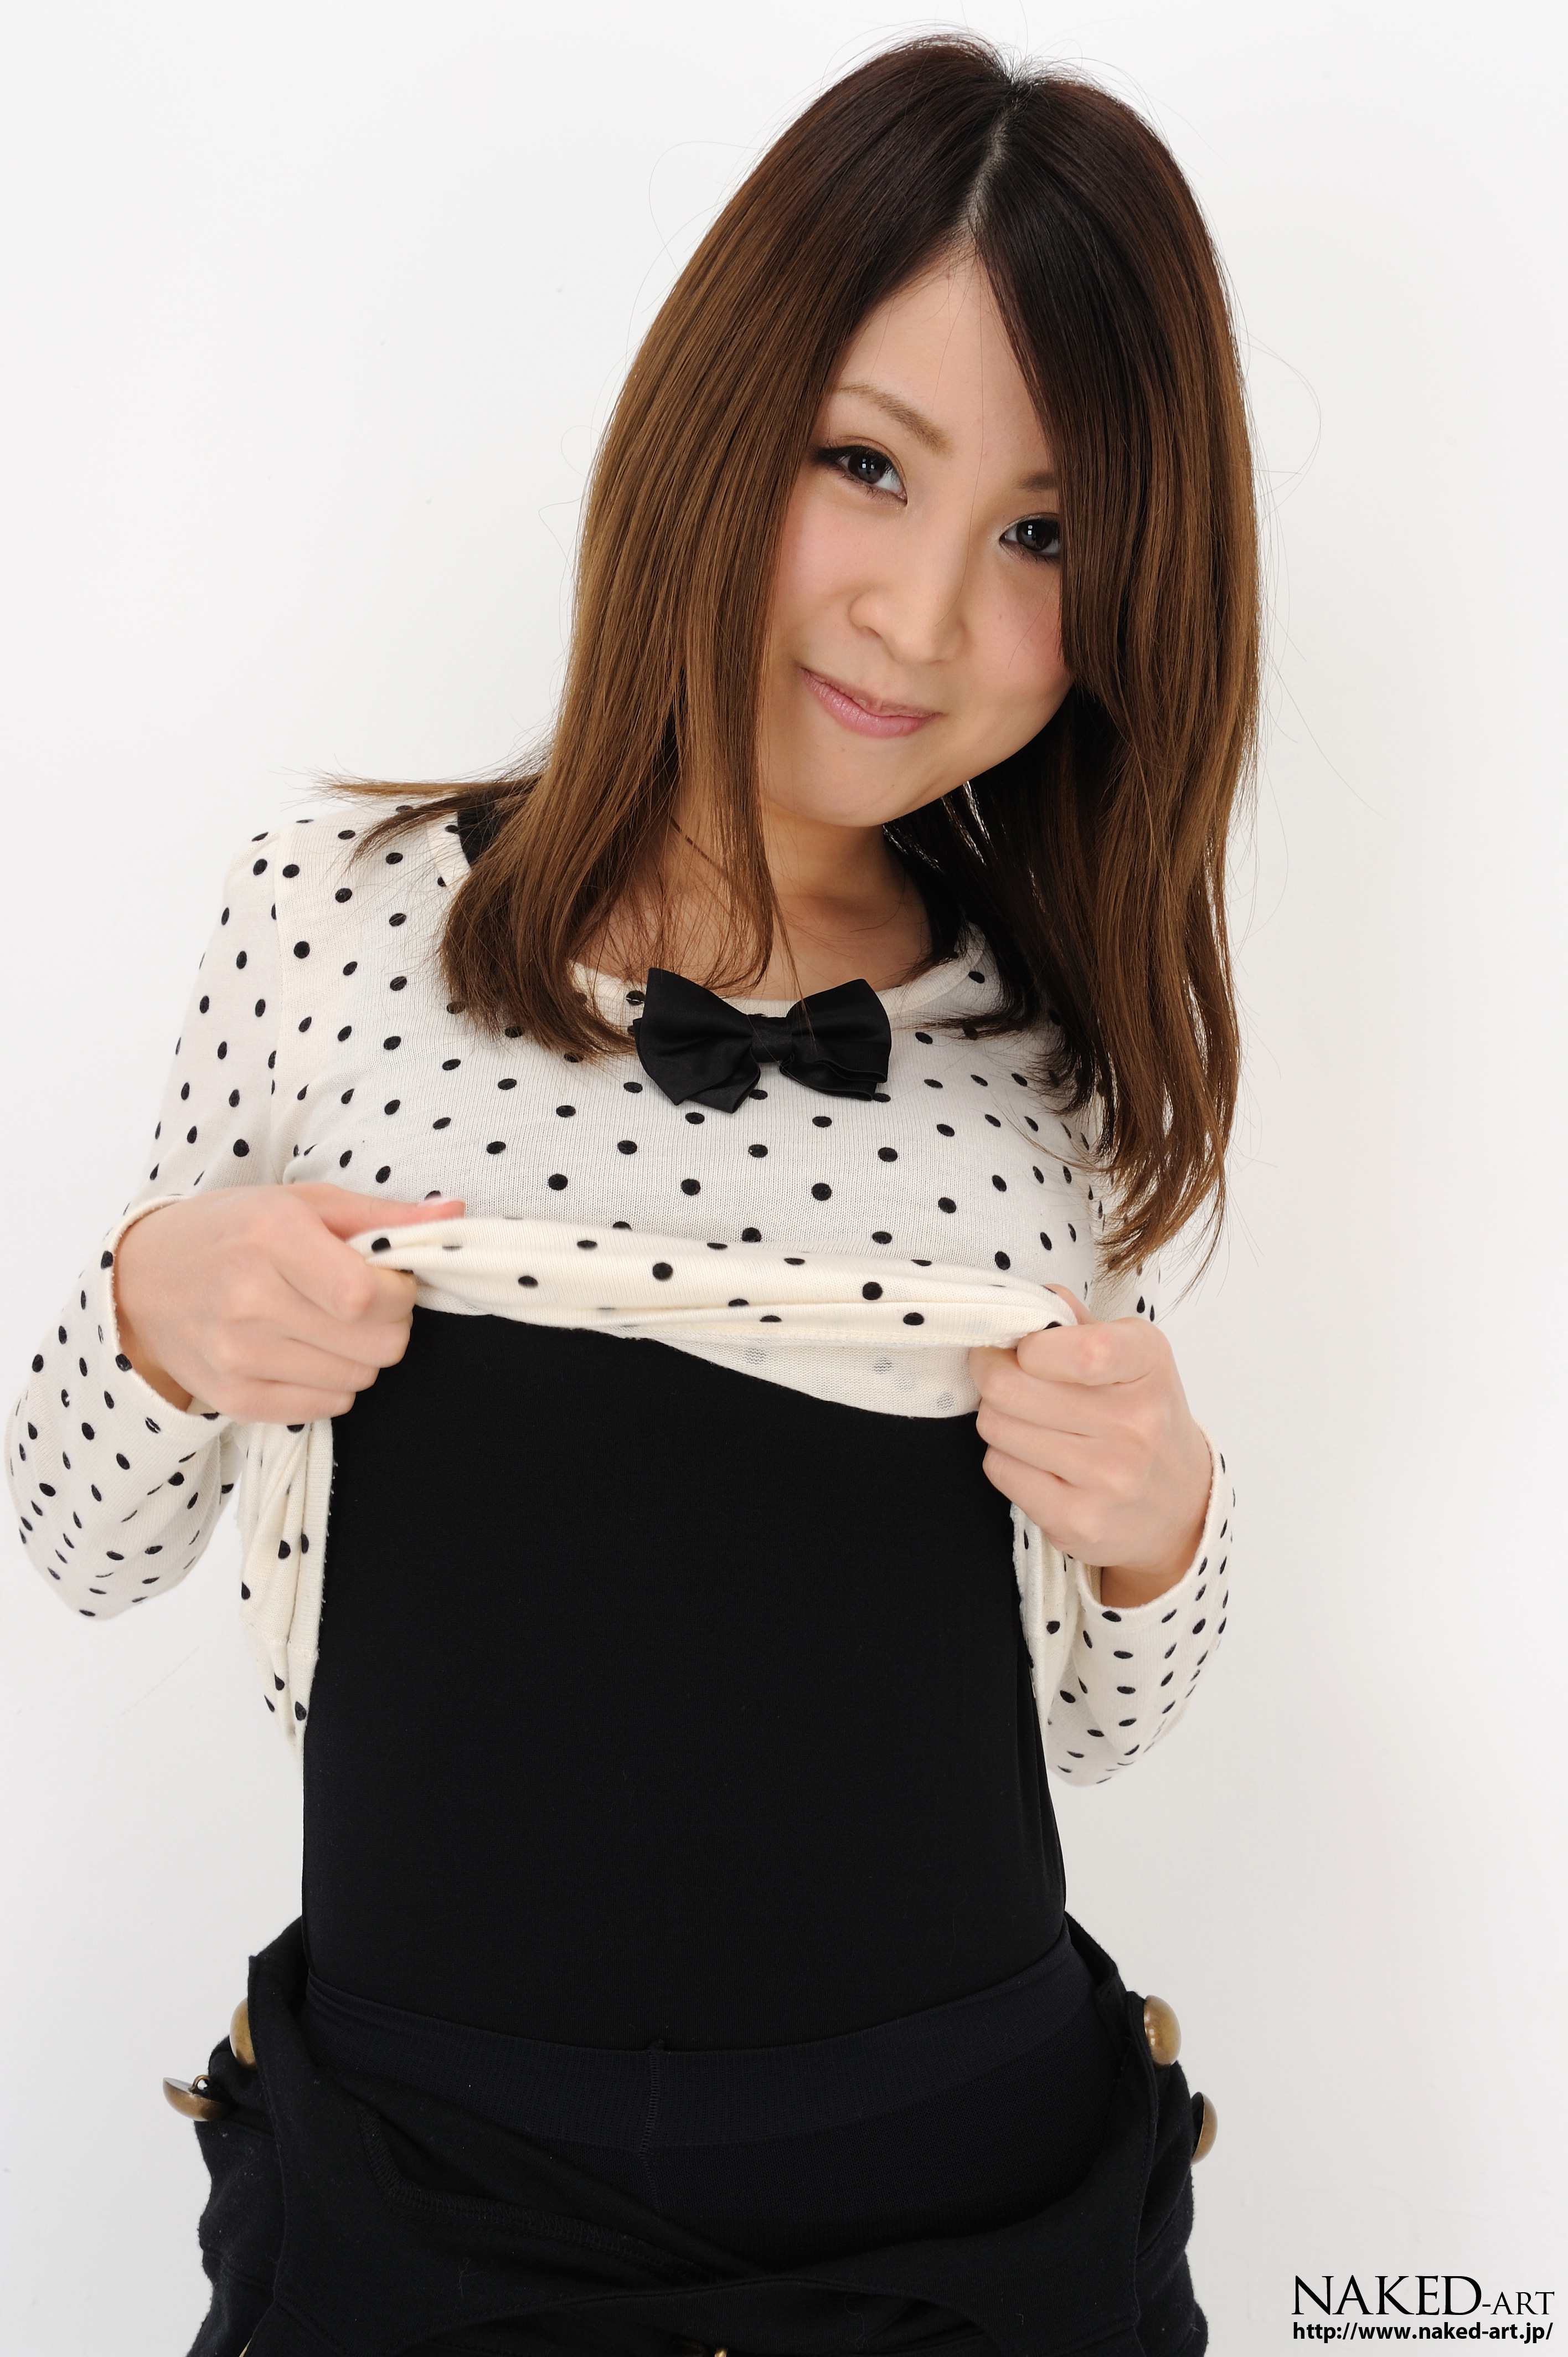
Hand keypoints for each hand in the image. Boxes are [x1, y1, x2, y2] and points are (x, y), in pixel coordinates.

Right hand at [112, 1183, 463, 1423]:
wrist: (144, 1281)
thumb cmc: (233, 1231)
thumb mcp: (303, 1201)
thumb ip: (382, 1213)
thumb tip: (452, 1216)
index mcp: (272, 1237)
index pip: (368, 1294)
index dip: (400, 1292)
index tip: (389, 1279)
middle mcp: (250, 1300)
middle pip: (378, 1345)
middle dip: (389, 1324)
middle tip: (363, 1304)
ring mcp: (237, 1355)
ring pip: (358, 1381)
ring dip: (360, 1355)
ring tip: (328, 1325)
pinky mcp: (233, 1397)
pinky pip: (326, 1408)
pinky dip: (331, 1385)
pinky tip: (305, 1352)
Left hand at [969, 1289, 1211, 1605]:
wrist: (1179, 1503)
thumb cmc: (1140, 1413)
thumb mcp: (1129, 1352)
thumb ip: (1074, 1321)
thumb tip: (1020, 1304)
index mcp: (1148, 1362)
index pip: (1077, 1349)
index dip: (1028, 1345)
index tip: (1025, 1348)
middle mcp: (1137, 1423)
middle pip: (1008, 1387)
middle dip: (992, 1374)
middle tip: (1002, 1374)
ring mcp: (1110, 1478)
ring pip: (996, 1427)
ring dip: (999, 1418)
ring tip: (1028, 1420)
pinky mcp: (1079, 1521)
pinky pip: (1000, 1470)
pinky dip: (1005, 1459)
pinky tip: (1037, 1459)